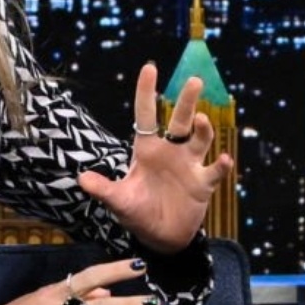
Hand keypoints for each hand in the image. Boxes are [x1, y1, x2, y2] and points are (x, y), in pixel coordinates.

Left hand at [75, 63, 234, 254]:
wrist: (161, 237)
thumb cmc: (138, 213)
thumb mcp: (119, 201)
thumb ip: (104, 189)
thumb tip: (81, 179)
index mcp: (147, 149)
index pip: (146, 116)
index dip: (147, 92)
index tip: (150, 67)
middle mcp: (171, 151)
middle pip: (180, 120)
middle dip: (187, 101)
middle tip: (194, 81)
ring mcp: (189, 165)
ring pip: (200, 139)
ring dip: (203, 129)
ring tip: (201, 121)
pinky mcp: (203, 183)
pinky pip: (214, 170)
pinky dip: (221, 165)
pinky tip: (223, 159)